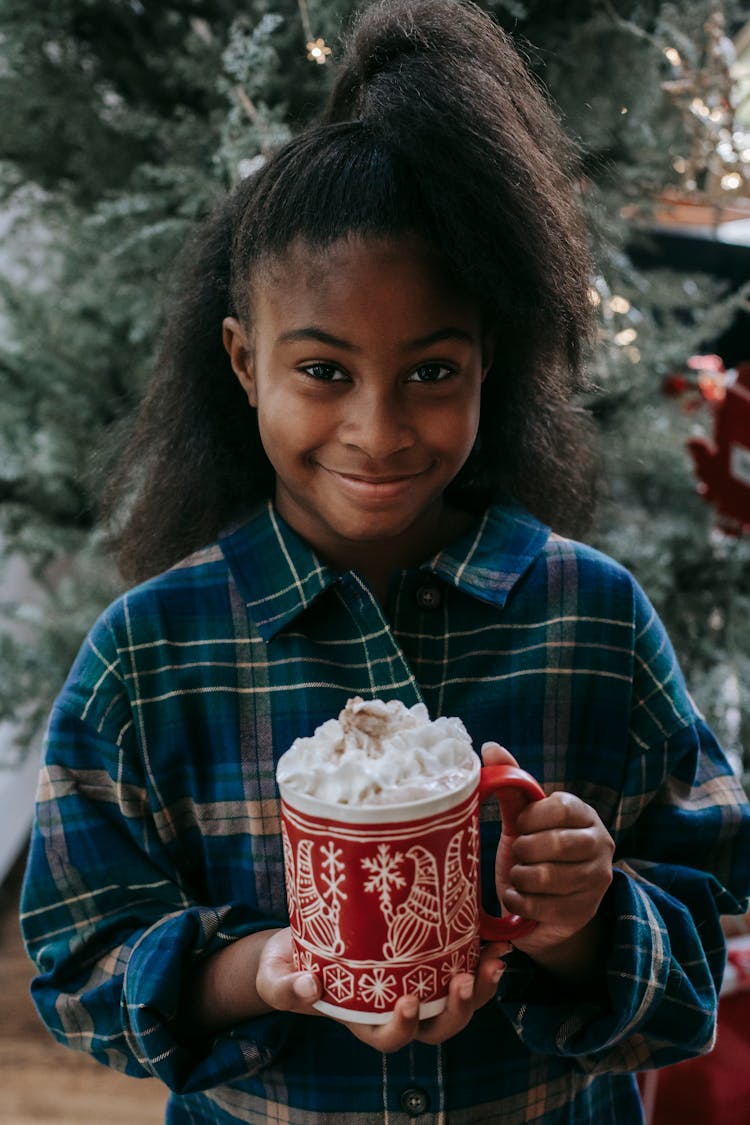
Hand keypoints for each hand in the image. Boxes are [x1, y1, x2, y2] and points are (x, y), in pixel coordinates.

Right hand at [257, 928, 510, 1051]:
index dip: (404, 1027)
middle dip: (457, 1009)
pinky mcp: (428, 959)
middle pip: (437, 1027)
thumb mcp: (276, 977)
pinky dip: (480, 954)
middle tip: (464, 980)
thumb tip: (307, 987)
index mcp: (364, 1020)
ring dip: (480, 985)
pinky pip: (461, 965)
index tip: (410, 1002)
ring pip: (457, 1000)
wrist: (301, 945)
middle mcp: (397, 1009)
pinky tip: (495, 935)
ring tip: (496, 958)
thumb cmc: (288, 967)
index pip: (391, 1039)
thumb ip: (285, 986)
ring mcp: (418, 985)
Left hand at [481, 742, 613, 976]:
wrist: (542, 906)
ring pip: (549, 878)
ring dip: (520, 878)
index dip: (532, 817)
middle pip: (557, 844)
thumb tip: (490, 747)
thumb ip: (511, 785)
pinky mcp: (585, 912)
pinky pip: (544, 907)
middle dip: (525, 850)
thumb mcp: (522, 820)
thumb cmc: (531, 852)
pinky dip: (520, 902)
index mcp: (585, 814)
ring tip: (517, 876)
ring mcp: (597, 881)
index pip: (562, 807)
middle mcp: (601, 844)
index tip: (519, 825)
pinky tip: (518, 898)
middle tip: (517, 854)